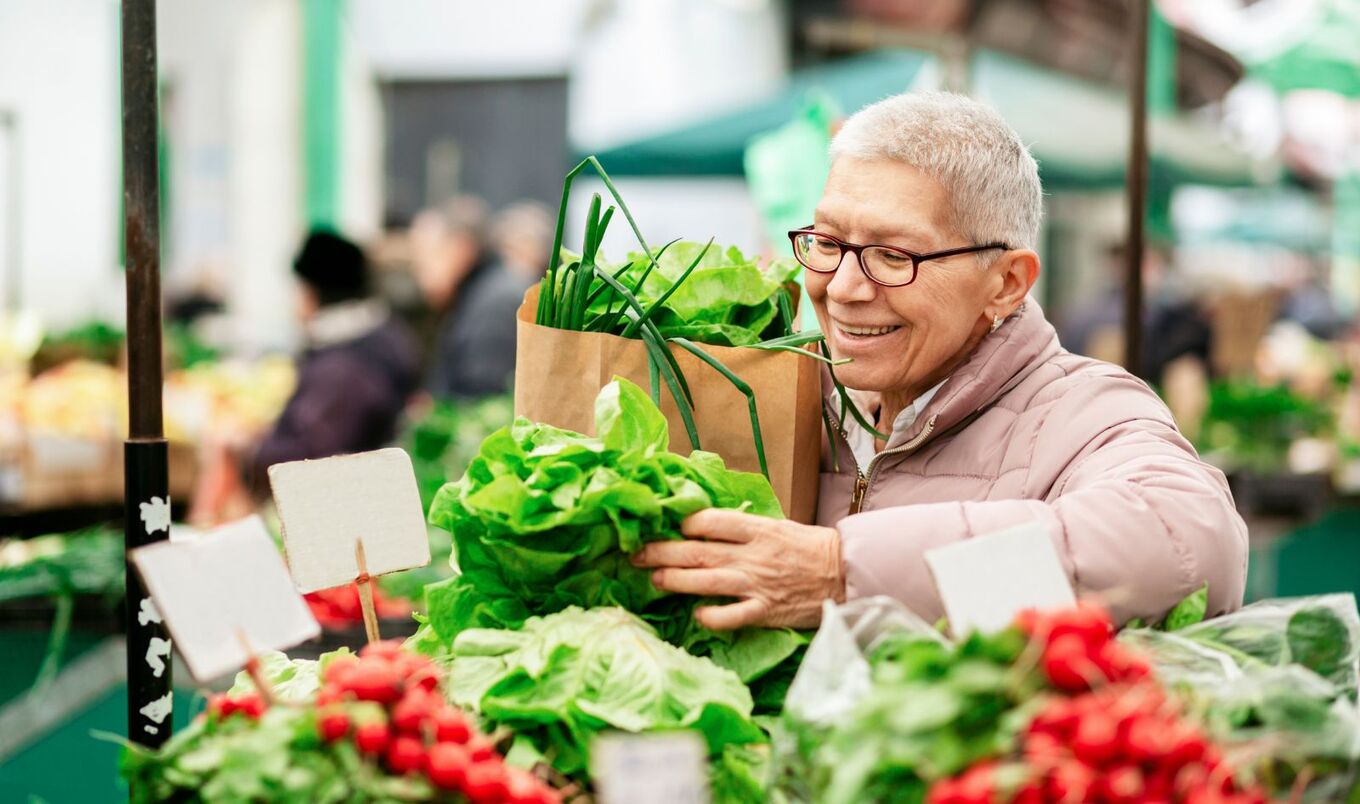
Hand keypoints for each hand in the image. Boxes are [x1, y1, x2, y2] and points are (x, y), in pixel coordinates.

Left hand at [631, 508, 844, 629]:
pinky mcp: (765, 611)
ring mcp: (757, 584)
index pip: (709, 521)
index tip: (663, 527)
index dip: (681, 524)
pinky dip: (710, 616)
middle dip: (661, 552)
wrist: (845, 573)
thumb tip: (704, 526)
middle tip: (635, 554)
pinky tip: (696, 614)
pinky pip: (730, 616)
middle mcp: (753, 555)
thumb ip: (743, 528)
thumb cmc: (810, 548)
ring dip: (674, 581)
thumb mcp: (777, 526)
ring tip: (653, 579)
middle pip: (697, 552)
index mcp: (757, 529)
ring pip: (706, 582)